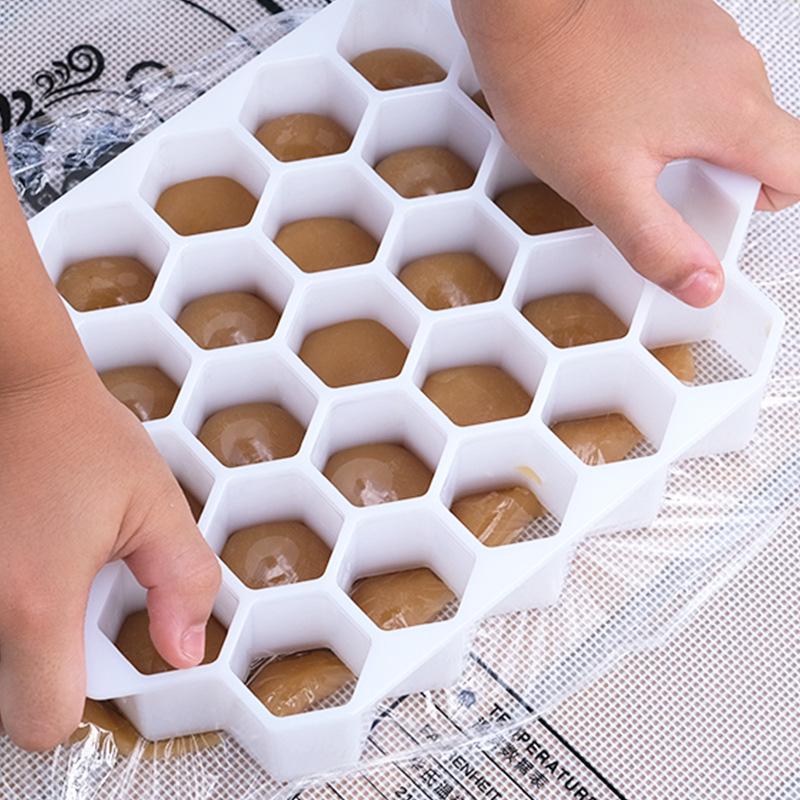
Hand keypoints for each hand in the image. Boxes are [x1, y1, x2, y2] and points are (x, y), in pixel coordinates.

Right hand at [0, 361, 219, 750]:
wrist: (15, 388)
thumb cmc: (81, 438)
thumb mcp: (156, 507)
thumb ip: (183, 584)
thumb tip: (183, 651)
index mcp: (36, 603)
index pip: (41, 722)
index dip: (75, 702)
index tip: (93, 660)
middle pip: (6, 698)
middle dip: (43, 667)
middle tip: (67, 600)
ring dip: (16, 637)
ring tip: (39, 570)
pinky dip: (2, 607)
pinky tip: (19, 560)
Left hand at [455, 0, 799, 306]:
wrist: (523, 12)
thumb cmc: (556, 83)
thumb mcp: (605, 188)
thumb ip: (657, 243)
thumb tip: (700, 284)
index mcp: (730, 112)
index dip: (767, 204)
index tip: (715, 214)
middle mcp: (733, 66)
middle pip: (762, 141)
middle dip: (717, 176)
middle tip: (651, 185)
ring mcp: (708, 36)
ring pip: (727, 107)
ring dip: (691, 138)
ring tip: (626, 146)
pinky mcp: (680, 21)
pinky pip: (696, 76)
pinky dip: (672, 101)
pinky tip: (619, 110)